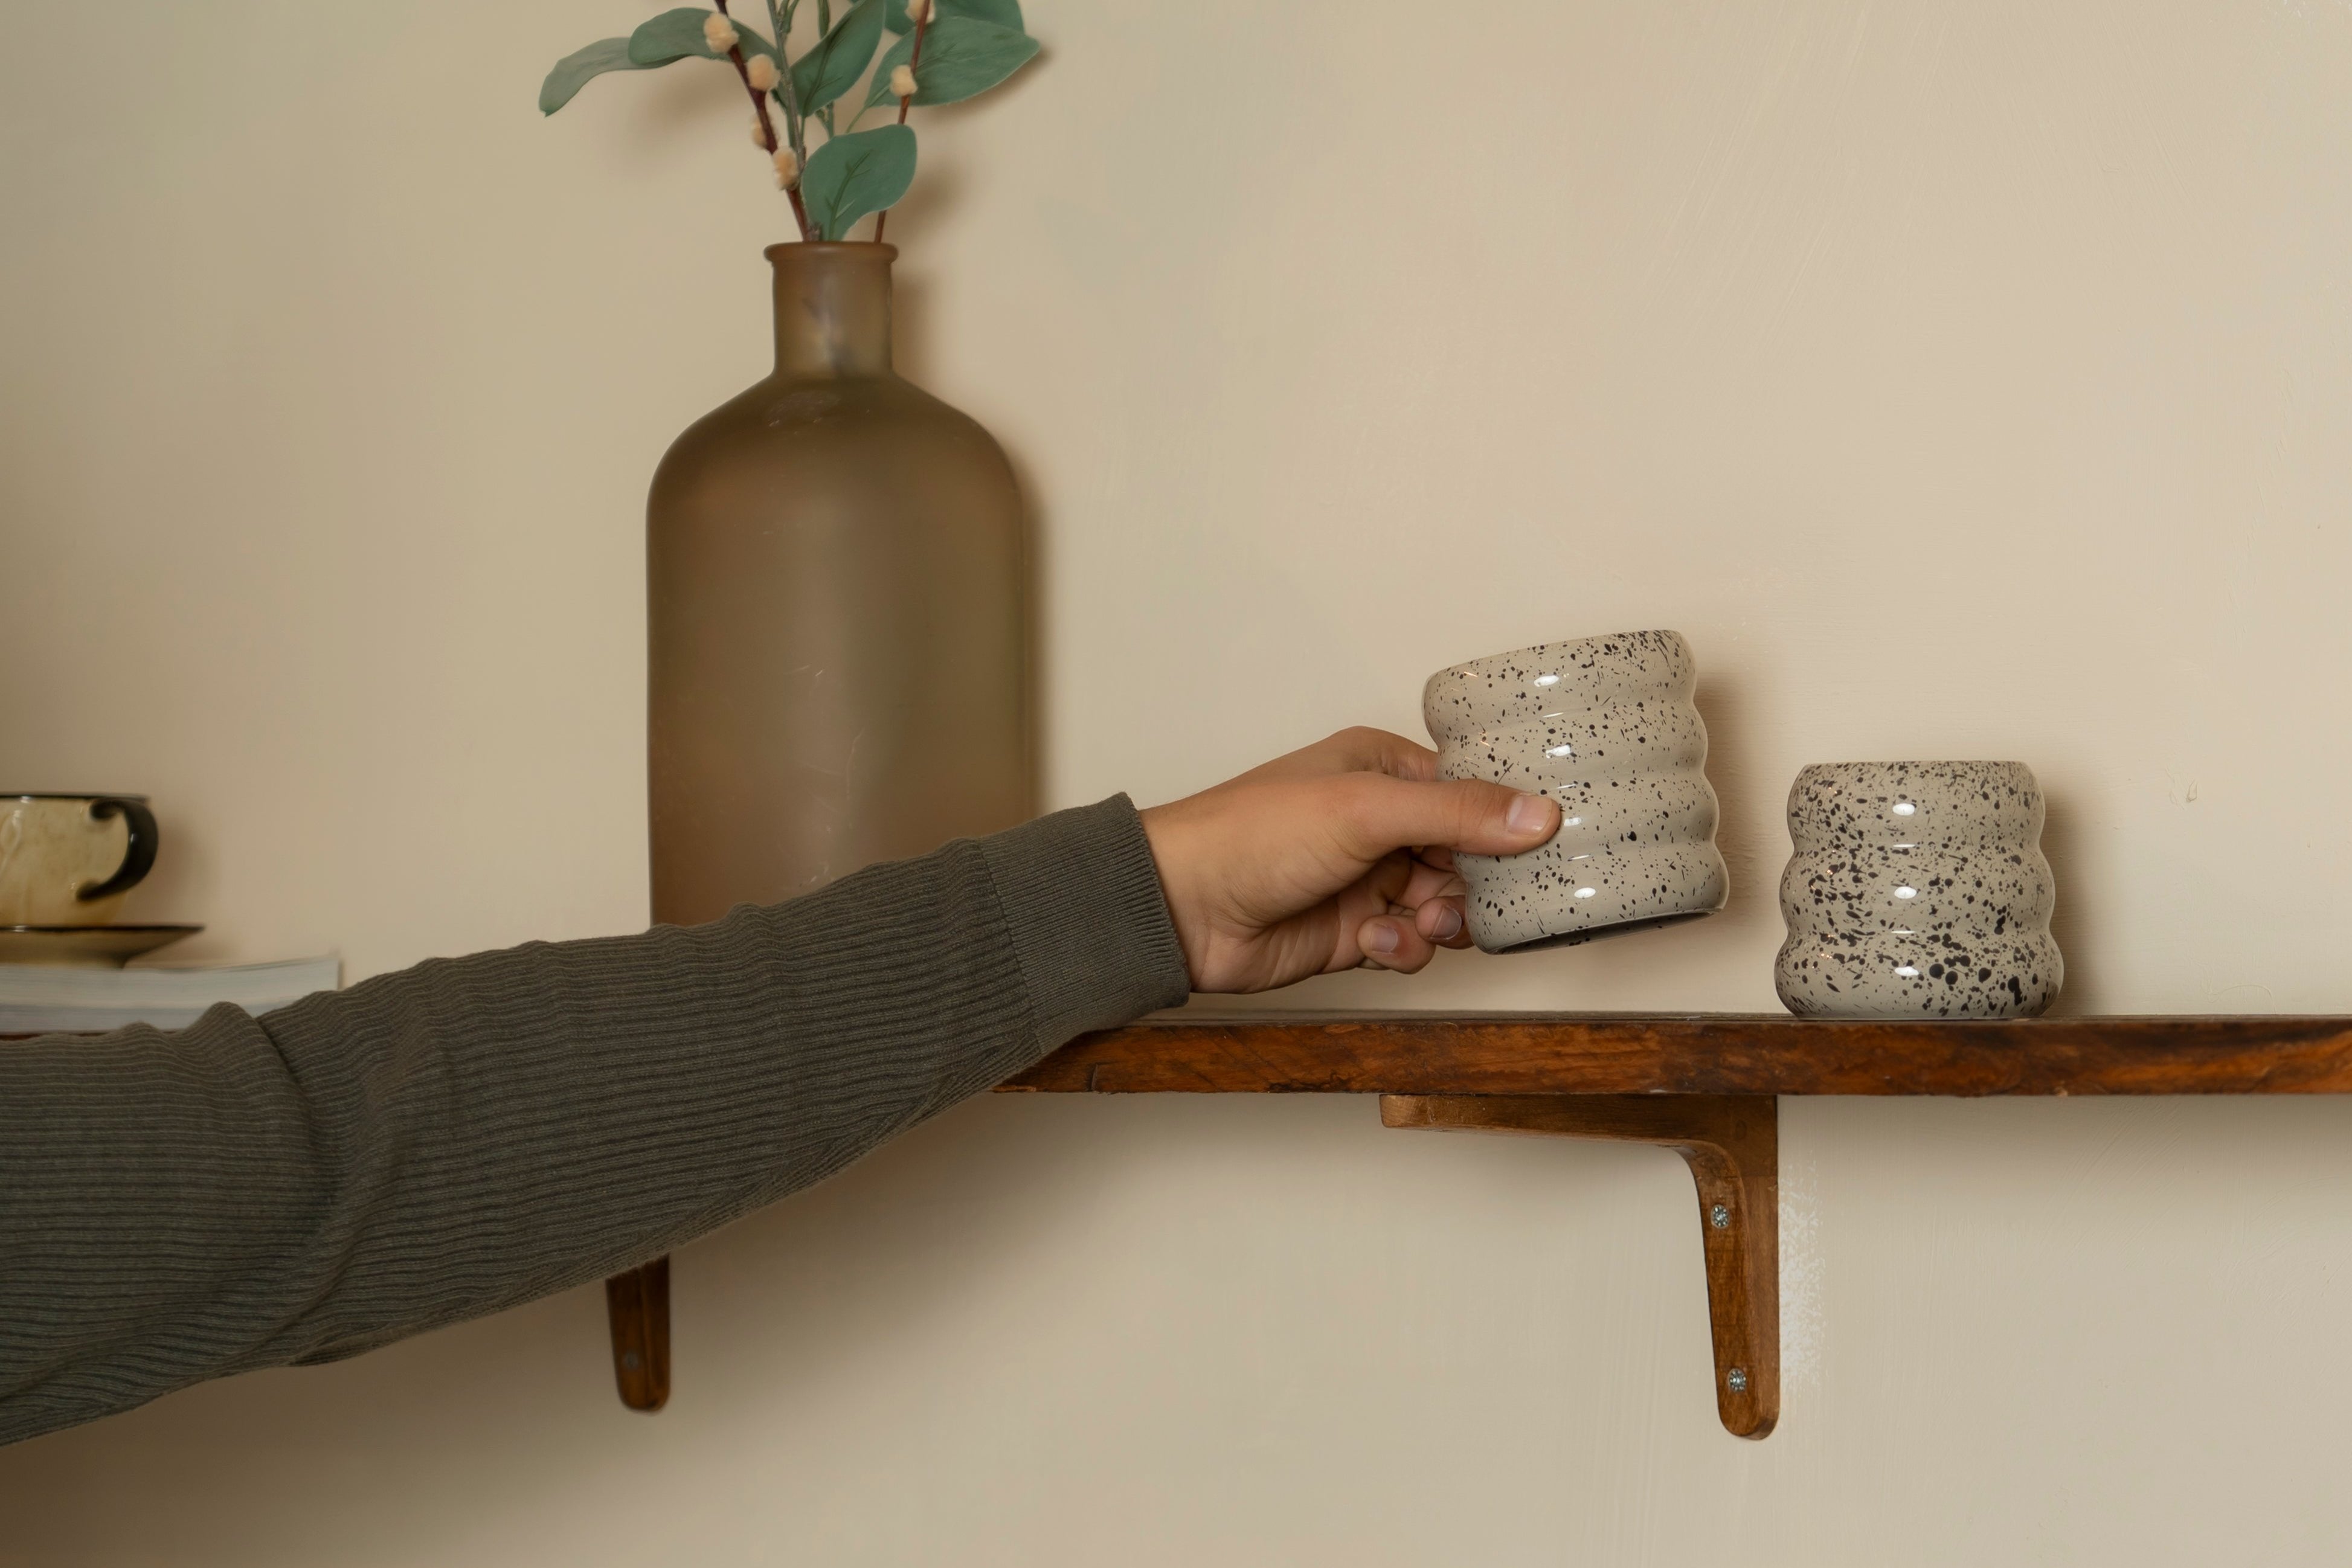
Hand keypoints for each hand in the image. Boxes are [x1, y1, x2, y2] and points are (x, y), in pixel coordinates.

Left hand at [1138, 727, 1560, 992]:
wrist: (1183, 909)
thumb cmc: (1255, 835)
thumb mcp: (1366, 810)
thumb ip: (1457, 813)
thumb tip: (1541, 814)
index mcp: (1381, 769)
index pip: (1469, 793)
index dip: (1504, 824)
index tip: (1542, 848)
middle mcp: (1380, 823)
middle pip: (1467, 857)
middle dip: (1475, 885)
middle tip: (1467, 897)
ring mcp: (1367, 880)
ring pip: (1445, 907)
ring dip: (1440, 921)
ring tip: (1417, 922)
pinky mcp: (1353, 934)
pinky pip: (1410, 946)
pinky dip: (1402, 950)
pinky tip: (1370, 943)